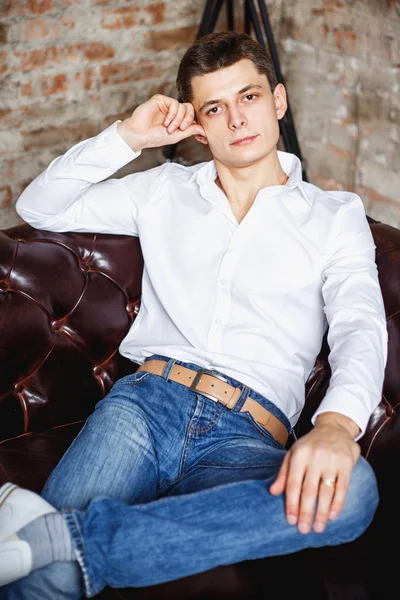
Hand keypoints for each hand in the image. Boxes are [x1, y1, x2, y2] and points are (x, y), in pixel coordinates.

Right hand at [117, 94, 205, 151]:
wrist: (140, 135)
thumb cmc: (156, 137)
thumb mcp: (177, 136)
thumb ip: (190, 131)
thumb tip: (204, 130)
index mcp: (178, 119)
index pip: (192, 115)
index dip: (194, 122)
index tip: (192, 133)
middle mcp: (173, 110)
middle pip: (190, 108)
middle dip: (188, 120)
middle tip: (181, 128)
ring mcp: (167, 104)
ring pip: (183, 106)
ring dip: (178, 119)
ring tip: (169, 128)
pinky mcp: (160, 99)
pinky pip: (174, 103)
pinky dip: (173, 114)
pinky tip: (166, 122)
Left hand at [270, 412, 360, 533]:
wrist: (335, 428)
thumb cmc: (311, 444)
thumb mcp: (294, 453)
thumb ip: (283, 473)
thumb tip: (273, 492)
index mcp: (299, 455)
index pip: (293, 483)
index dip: (291, 503)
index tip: (290, 520)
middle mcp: (315, 457)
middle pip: (309, 490)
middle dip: (306, 512)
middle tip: (303, 529)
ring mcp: (332, 461)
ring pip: (326, 491)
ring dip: (322, 512)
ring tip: (318, 528)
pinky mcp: (346, 464)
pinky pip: (342, 488)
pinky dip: (338, 503)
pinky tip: (333, 516)